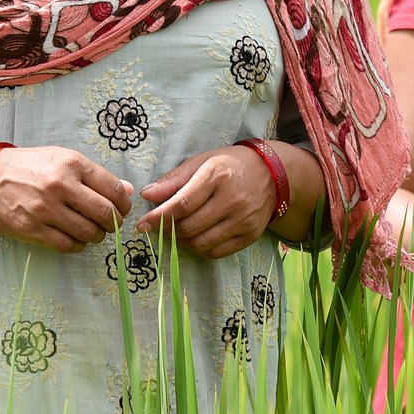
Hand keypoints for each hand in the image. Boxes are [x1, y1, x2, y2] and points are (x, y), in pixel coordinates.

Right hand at [0, 145, 132, 251]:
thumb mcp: (64, 160)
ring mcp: (45, 210)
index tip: (122, 209)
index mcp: (71, 164)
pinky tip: (76, 237)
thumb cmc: (31, 167)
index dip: (124, 204)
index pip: (113, 189)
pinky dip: (79, 245)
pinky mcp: (33, 230)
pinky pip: (68, 245)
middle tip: (111, 223)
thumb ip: (97, 176)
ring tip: (93, 230)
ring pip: (89, 233)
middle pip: (105, 213)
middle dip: (114, 222)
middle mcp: (60, 185)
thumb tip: (128, 191)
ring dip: (98, 236)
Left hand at [136, 146, 275, 258]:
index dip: (159, 217)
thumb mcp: (201, 162)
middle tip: (158, 228)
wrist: (271, 174)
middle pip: (190, 226)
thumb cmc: (229, 165)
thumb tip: (147, 195)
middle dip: (167, 230)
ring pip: (202, 243)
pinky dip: (199, 249)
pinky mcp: (250, 235)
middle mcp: (232, 200)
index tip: (142, 224)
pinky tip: (193, 238)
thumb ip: (173, 180)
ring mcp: (243, 220)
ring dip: (181, 242)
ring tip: (175, 232)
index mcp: (216, 176)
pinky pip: (217, 252)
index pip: (182, 204)